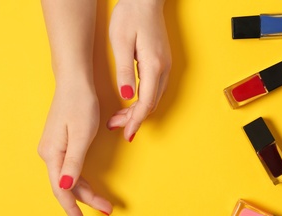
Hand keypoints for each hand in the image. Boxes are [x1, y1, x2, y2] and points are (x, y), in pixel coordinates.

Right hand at [38, 80, 112, 215]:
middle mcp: (50, 154)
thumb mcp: (81, 135)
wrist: (75, 83)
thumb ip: (73, 163)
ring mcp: (55, 149)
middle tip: (106, 209)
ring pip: (70, 179)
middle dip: (85, 201)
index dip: (72, 208)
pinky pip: (71, 169)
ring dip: (85, 192)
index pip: (61, 190)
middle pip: (66, 186)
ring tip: (103, 202)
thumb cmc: (80, 105)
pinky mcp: (62, 144)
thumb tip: (64, 187)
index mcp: (53, 154)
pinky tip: (90, 186)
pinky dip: (81, 180)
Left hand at [107, 0, 171, 140]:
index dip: (136, 121)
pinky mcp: (162, 64)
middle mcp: (164, 69)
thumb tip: (126, 96)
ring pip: (154, 98)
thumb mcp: (121, 41)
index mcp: (154, 65)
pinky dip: (143, 101)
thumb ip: (125, 70)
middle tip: (115, 125)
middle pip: (151, 104)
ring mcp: (165, 67)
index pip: (146, 103)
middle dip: (134, 119)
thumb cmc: (131, 15)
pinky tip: (131, 103)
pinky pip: (154, 90)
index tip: (126, 134)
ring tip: (119, 118)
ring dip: (138, 111)